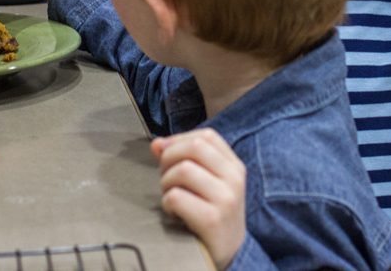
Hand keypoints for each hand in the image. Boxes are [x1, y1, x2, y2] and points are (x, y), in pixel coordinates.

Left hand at [151, 129, 246, 270]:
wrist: (230, 254)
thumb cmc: (213, 215)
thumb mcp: (205, 184)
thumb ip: (182, 159)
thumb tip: (157, 143)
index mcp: (234, 166)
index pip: (207, 136)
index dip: (180, 140)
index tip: (167, 153)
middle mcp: (234, 179)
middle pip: (194, 147)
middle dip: (170, 158)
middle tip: (166, 178)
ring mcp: (226, 198)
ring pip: (183, 170)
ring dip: (167, 183)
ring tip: (172, 198)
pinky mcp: (212, 219)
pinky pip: (176, 197)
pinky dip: (167, 204)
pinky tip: (174, 213)